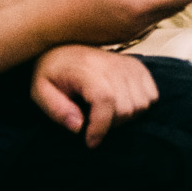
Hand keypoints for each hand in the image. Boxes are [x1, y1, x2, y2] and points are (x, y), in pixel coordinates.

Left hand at [31, 41, 158, 145]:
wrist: (64, 48)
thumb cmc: (52, 73)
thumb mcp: (39, 92)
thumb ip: (56, 110)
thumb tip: (78, 127)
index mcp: (85, 68)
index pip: (105, 99)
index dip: (100, 126)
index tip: (90, 142)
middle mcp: (112, 63)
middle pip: (126, 107)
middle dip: (111, 125)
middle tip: (94, 124)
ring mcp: (128, 64)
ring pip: (141, 104)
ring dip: (125, 117)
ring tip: (106, 114)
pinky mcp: (139, 66)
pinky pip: (152, 96)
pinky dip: (139, 106)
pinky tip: (121, 104)